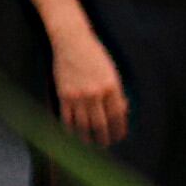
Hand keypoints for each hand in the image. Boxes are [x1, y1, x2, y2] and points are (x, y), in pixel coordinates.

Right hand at [50, 25, 129, 147]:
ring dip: (87, 138)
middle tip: (105, 144)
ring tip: (90, 141)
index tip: (119, 137)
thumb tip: (121, 112)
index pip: (118, 117)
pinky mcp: (63, 95)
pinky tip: (75, 132)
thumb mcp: (111, 72)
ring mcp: (78, 95)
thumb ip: (116, 92)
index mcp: (111, 87)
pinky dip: (71, 129)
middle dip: (104, 139)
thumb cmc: (94, 55)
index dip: (119, 130)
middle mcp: (95, 93)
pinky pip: (67, 119)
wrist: (72, 41)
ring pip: (83, 126)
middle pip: (101, 126)